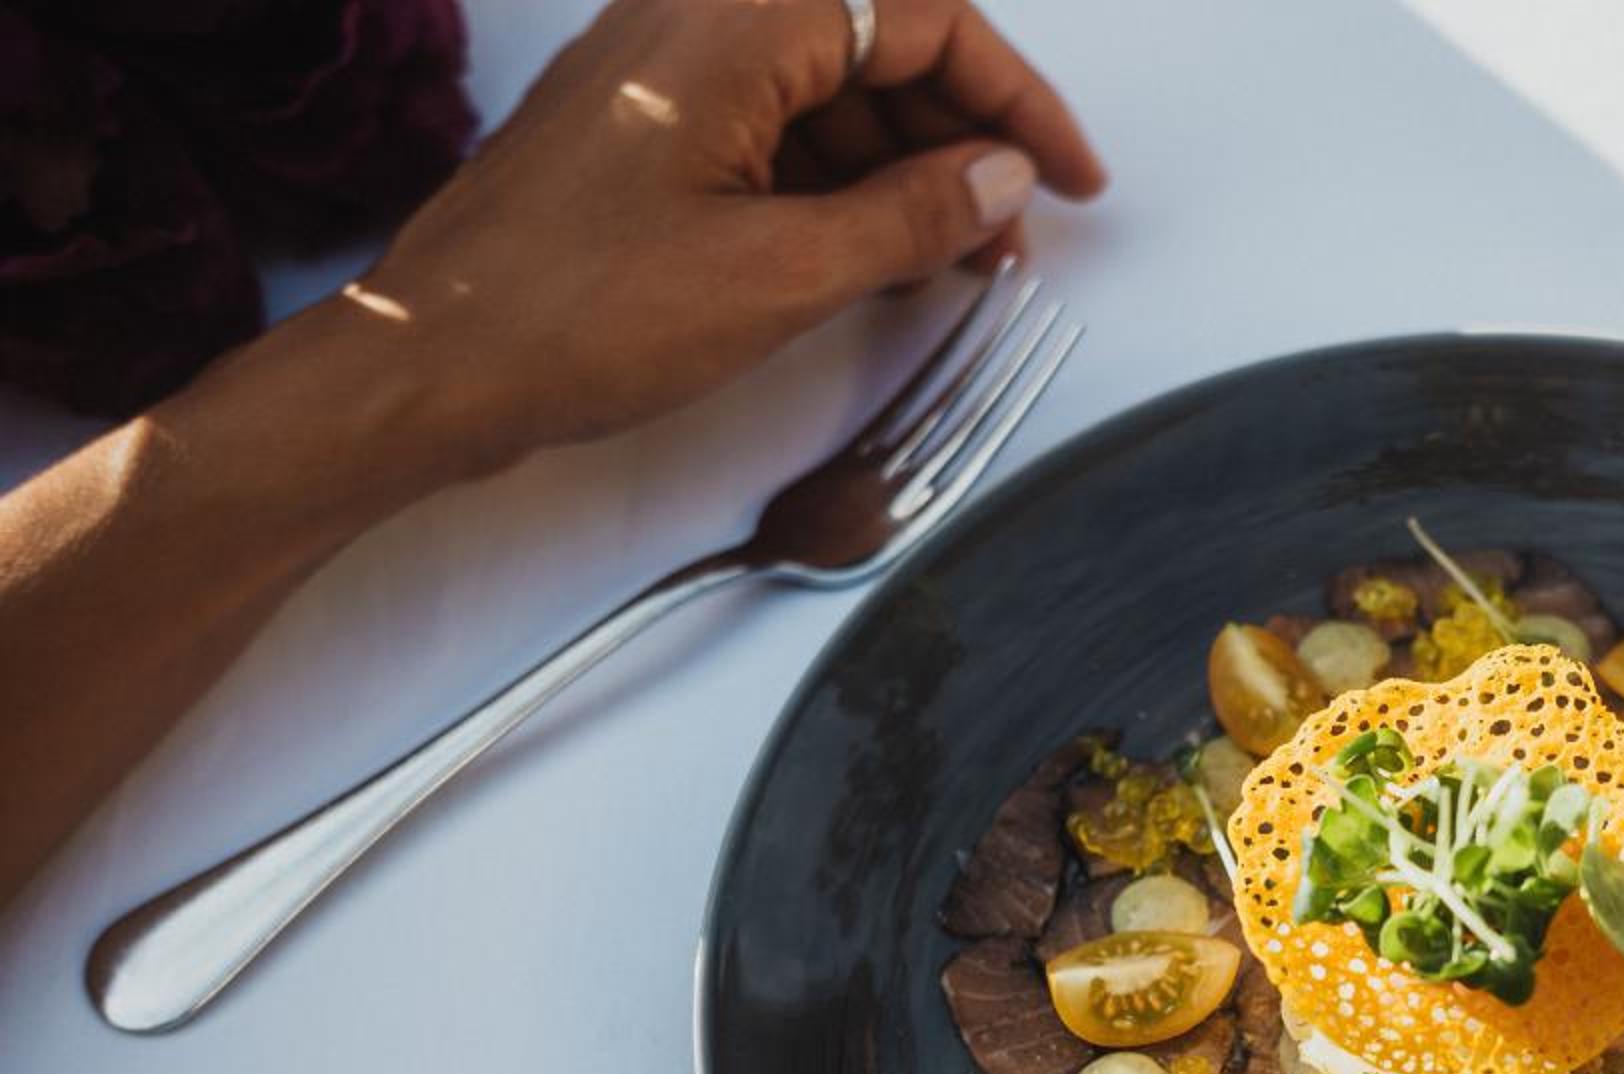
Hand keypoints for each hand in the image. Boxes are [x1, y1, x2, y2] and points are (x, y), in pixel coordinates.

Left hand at [351, 0, 1102, 477]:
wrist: (429, 364)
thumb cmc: (570, 313)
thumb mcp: (780, 274)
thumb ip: (910, 217)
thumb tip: (998, 180)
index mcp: (735, 18)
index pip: (923, 14)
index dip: (1016, 99)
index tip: (1069, 177)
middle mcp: (694, 17)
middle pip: (877, 41)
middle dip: (961, 137)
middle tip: (1012, 237)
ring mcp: (659, 69)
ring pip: (826, 87)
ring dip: (902, 168)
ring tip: (949, 267)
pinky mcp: (639, 126)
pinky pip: (768, 126)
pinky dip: (834, 183)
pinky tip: (869, 261)